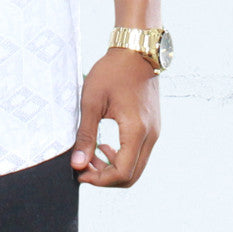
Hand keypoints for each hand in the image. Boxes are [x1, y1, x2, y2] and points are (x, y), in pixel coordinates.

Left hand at [70, 48, 159, 186]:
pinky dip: (122, 157)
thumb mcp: (91, 101)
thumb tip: (78, 164)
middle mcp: (151, 136)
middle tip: (84, 166)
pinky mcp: (152, 127)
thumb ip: (85, 134)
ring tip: (92, 155)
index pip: (122, 173)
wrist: (135, 51)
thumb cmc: (112, 72)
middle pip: (131, 176)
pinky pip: (139, 153)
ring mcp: (154, 132)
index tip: (79, 173)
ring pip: (136, 167)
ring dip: (113, 168)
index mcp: (137, 131)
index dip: (99, 179)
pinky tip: (105, 145)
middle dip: (105, 177)